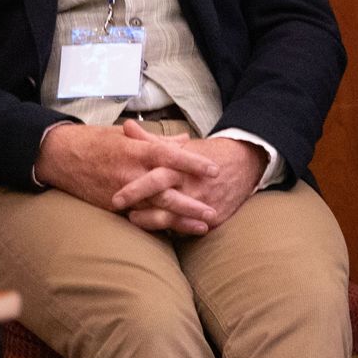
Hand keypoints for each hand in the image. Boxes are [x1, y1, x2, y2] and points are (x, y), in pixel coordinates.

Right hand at [34, 120, 220, 229]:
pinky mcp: (112, 207)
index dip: (193, 164)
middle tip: (213, 210)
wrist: (60, 156)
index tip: (214, 170)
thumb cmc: (94, 141)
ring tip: (203, 227)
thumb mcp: (126, 135)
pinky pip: (140, 219)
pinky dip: (159, 225)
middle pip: (166, 191)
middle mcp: (130, 173)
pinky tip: (176, 232)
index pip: (169, 156)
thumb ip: (157, 141)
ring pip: (155, 210)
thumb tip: (185, 141)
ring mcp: (121, 193)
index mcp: (135, 150)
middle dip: (190, 202)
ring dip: (180, 220)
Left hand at [110, 127, 264, 234]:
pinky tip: (158, 230)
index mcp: (181, 164)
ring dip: (151, 220)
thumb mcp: (179, 146)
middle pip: (162, 193)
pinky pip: (189, 228)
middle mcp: (190, 183)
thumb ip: (151, 140)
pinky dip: (173, 230)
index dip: (135, 185)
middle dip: (139, 200)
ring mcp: (201, 202)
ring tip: (133, 220)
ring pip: (172, 216)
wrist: (243, 164)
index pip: (156, 173)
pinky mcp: (212, 217)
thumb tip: (127, 127)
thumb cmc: (204, 154)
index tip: (115, 194)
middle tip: (117, 205)